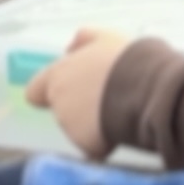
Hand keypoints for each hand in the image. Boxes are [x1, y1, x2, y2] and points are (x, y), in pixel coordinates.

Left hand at [26, 27, 132, 160]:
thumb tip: (70, 48)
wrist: (148, 90)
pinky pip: (95, 147)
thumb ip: (83, 39)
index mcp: (57, 76)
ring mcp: (71, 127)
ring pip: (79, 129)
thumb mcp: (105, 37)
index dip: (48, 92)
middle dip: (80, 107)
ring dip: (94, 123)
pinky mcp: (87, 146)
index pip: (35, 92)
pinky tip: (123, 127)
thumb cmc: (126, 60)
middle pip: (63, 110)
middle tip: (106, 98)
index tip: (68, 91)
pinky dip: (106, 142)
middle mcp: (58, 102)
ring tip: (119, 109)